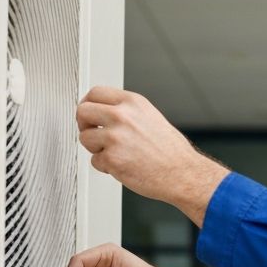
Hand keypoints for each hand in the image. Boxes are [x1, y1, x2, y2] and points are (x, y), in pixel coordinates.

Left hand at [77, 86, 228, 223]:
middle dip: (84, 125)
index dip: (88, 105)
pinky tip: (124, 166)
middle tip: (93, 134)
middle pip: (82, 111)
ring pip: (85, 138)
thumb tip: (102, 112)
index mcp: (132, 102)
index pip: (95, 93)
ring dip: (95, 149)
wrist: (183, 173)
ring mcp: (115, 137)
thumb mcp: (150, 118)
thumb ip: (126, 112)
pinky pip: (95, 161)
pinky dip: (106, 167)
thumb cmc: (171, 151)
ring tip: (116, 154)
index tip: (89, 115)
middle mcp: (122, 116)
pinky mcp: (112, 159)